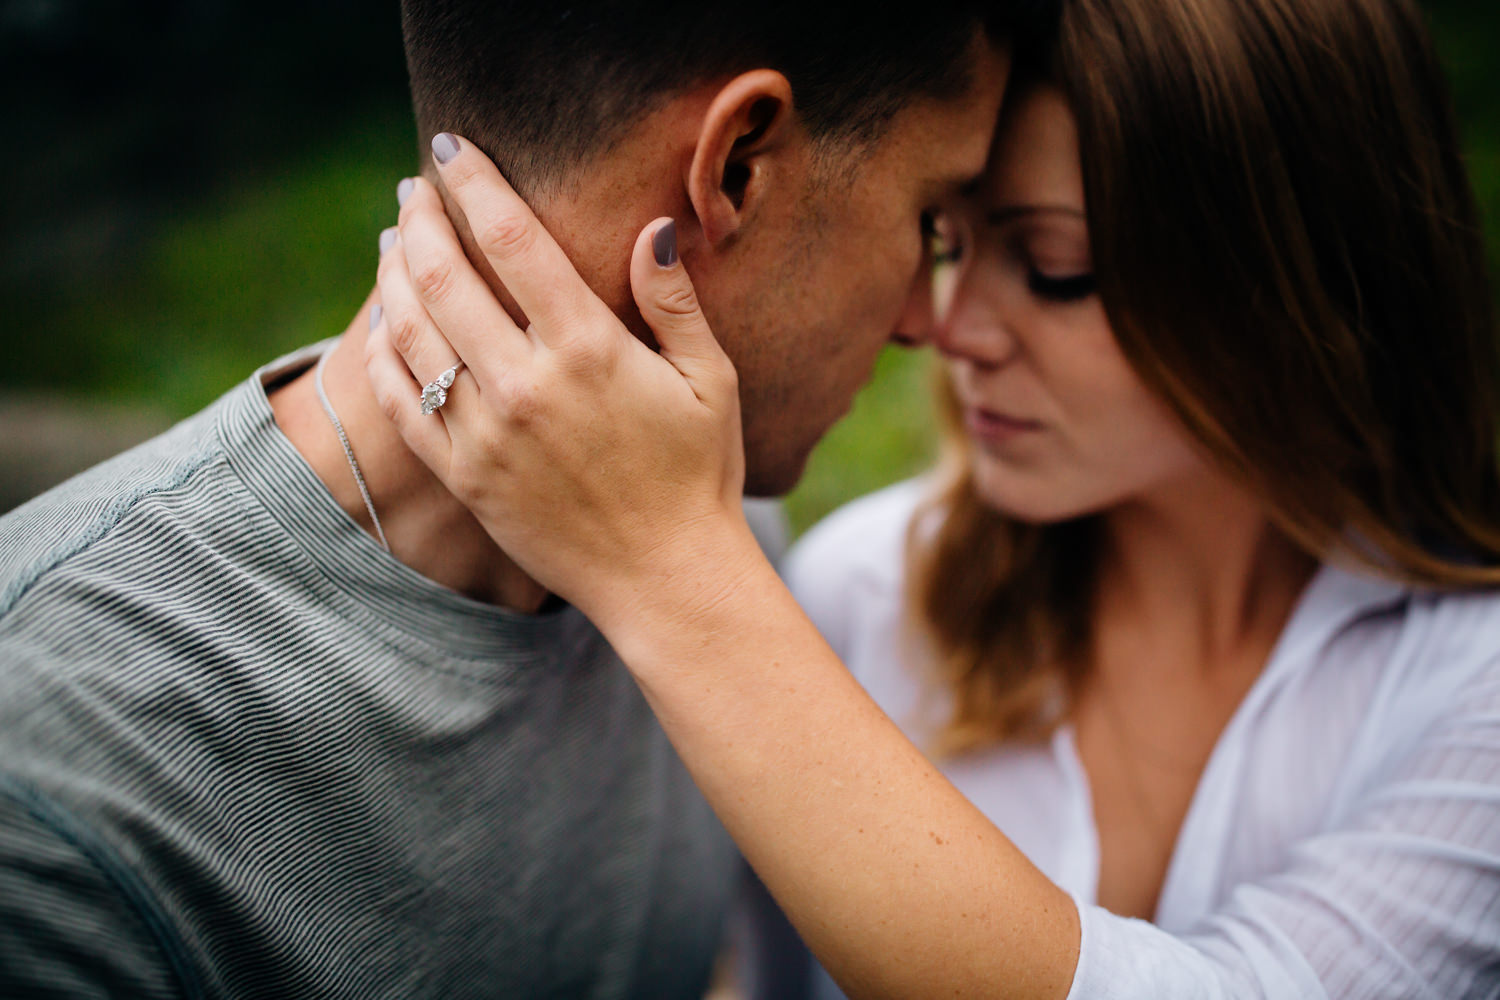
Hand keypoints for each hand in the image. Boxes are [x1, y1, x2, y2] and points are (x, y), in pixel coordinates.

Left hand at [364, 134, 761, 630]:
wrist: (665, 578)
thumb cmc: (698, 476)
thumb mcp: (710, 381)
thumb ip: (674, 302)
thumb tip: (650, 229)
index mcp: (588, 349)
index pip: (513, 239)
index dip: (475, 184)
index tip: (452, 148)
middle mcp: (525, 384)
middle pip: (445, 276)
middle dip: (421, 219)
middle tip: (413, 190)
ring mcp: (485, 433)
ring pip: (413, 333)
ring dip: (395, 276)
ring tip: (394, 242)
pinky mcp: (464, 475)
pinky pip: (404, 401)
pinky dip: (385, 354)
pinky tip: (385, 324)